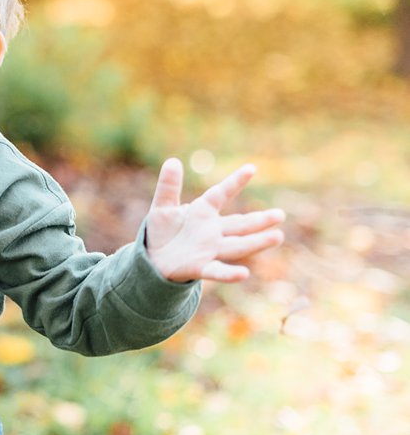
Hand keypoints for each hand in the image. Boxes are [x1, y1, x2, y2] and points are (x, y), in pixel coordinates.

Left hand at [143, 159, 284, 281]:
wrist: (154, 258)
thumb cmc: (163, 231)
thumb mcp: (162, 207)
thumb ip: (168, 186)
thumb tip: (172, 160)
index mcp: (203, 212)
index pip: (221, 194)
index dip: (234, 182)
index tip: (251, 168)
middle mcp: (213, 231)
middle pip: (240, 224)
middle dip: (259, 220)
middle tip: (280, 214)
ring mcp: (209, 249)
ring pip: (237, 246)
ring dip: (256, 242)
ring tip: (278, 237)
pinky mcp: (200, 267)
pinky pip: (217, 271)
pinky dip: (229, 274)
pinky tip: (244, 274)